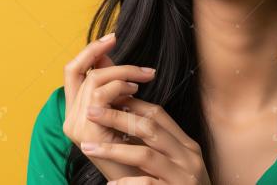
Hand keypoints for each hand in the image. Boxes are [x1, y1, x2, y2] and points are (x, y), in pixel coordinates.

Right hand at [63, 33, 157, 179]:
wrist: (139, 183)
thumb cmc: (133, 153)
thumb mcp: (121, 115)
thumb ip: (112, 89)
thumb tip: (107, 58)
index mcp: (74, 112)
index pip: (71, 71)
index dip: (89, 51)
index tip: (112, 38)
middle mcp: (70, 118)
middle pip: (83, 71)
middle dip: (114, 61)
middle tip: (143, 67)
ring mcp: (76, 125)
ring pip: (95, 81)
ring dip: (123, 74)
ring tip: (143, 80)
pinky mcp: (87, 131)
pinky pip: (102, 96)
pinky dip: (120, 88)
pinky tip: (136, 93)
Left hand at [80, 96, 210, 184]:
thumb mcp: (175, 164)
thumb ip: (156, 144)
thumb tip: (122, 117)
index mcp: (186, 146)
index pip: (158, 114)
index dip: (130, 104)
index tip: (105, 100)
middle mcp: (188, 158)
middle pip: (149, 127)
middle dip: (116, 118)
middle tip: (90, 113)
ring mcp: (183, 177)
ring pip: (144, 155)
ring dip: (112, 149)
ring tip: (88, 147)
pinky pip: (146, 184)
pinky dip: (126, 183)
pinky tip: (110, 184)